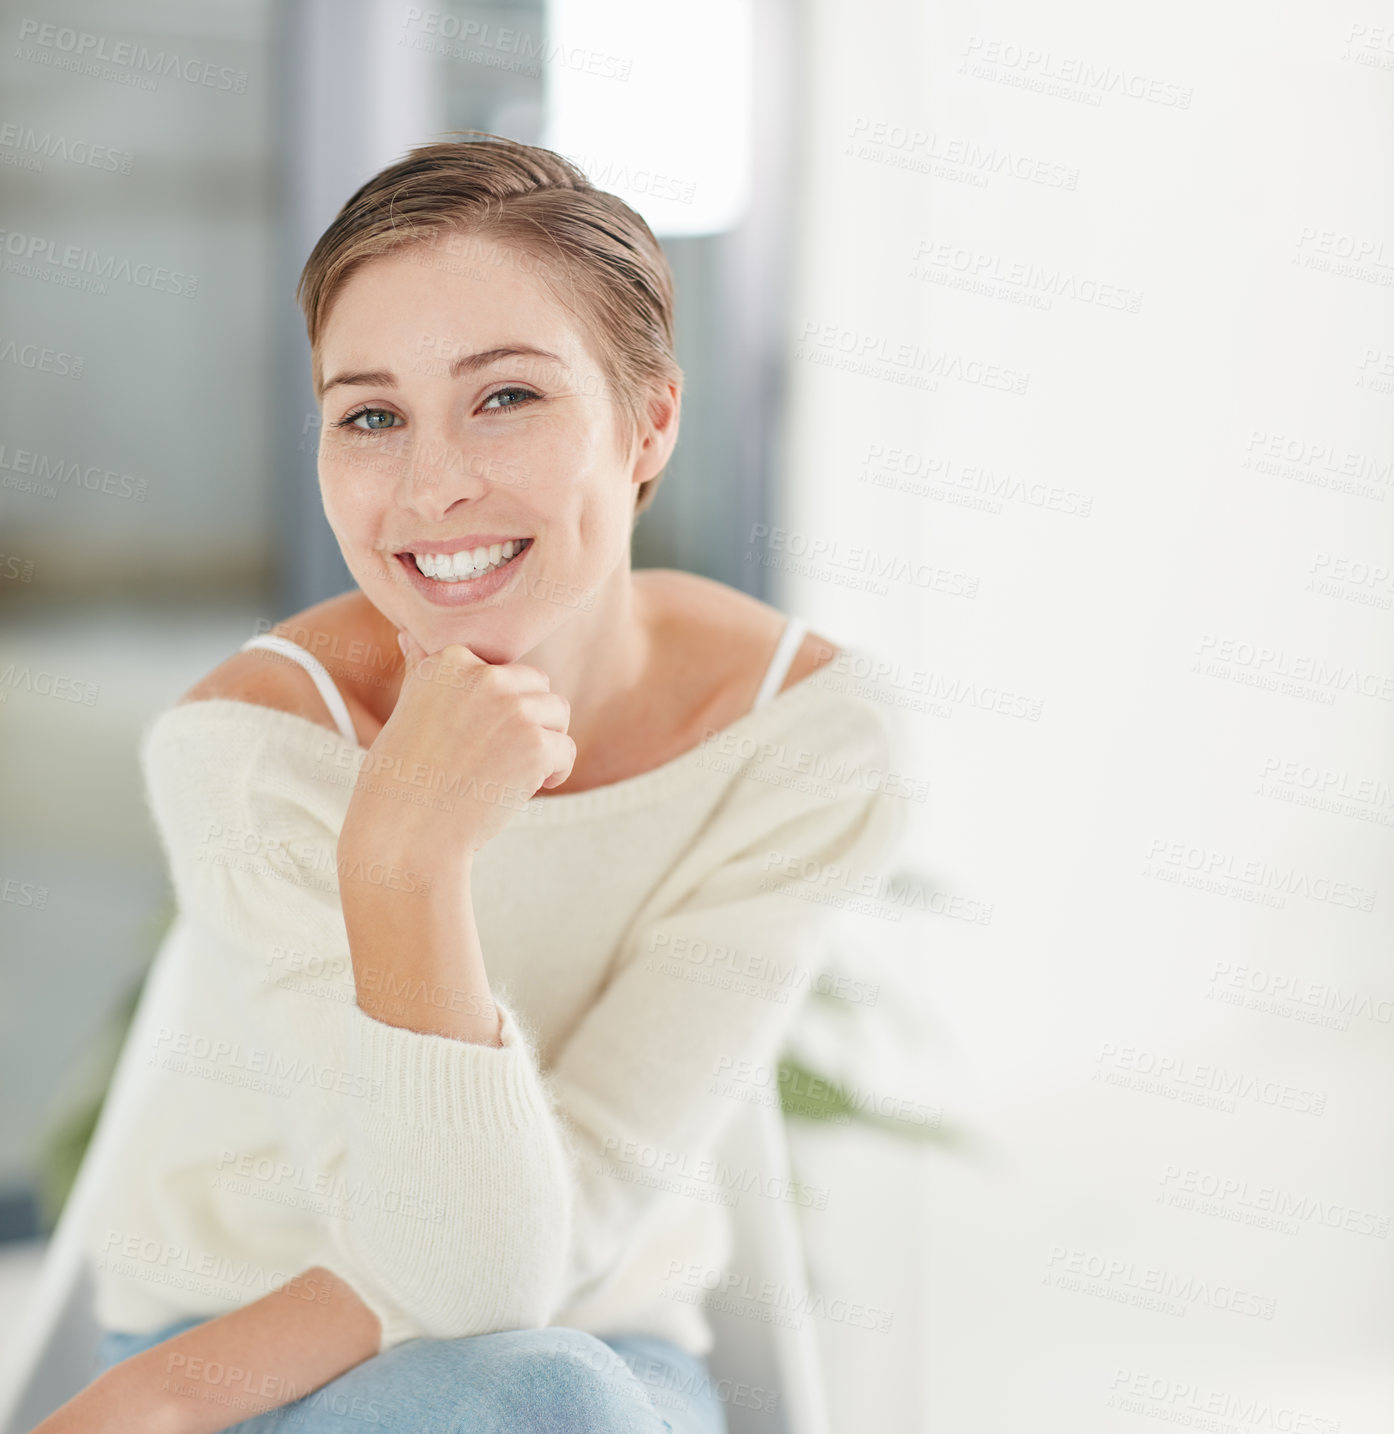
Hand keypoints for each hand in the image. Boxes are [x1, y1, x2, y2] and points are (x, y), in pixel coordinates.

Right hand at [339, 632, 575, 864]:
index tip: (467, 740)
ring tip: (507, 772)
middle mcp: (482, 676)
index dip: (496, 708)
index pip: (502, 670)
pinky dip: (554, 773)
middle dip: (528, 721)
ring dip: (543, 744)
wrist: (405, 834)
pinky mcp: (535, 744)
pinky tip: (522, 790)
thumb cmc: (402, 778)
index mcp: (449, 660)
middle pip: (537, 685)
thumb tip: (410, 634)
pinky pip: (566, 750)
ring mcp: (512, 708)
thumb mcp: (408, 712)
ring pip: (558, 713)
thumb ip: (422, 671)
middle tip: (493, 759)